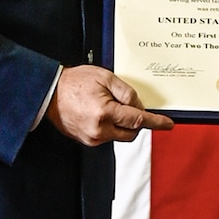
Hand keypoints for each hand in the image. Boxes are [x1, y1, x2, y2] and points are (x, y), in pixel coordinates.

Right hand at [48, 64, 173, 144]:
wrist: (50, 92)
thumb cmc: (74, 82)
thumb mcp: (105, 77)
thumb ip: (126, 92)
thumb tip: (138, 106)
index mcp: (104, 113)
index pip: (138, 120)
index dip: (155, 122)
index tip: (167, 124)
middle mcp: (98, 130)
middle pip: (131, 132)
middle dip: (136, 121)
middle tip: (126, 104)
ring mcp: (92, 138)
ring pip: (120, 135)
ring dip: (122, 123)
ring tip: (106, 105)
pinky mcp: (87, 141)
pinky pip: (107, 136)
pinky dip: (110, 126)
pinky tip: (99, 112)